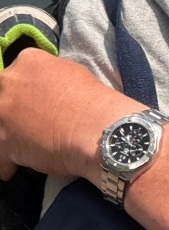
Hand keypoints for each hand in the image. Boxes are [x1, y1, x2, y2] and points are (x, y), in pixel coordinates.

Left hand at [0, 50, 133, 181]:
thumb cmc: (94, 103)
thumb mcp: (73, 75)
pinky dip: (7, 164)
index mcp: (28, 61)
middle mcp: (8, 82)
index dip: (24, 95)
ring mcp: (2, 111)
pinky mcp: (2, 140)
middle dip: (12, 114)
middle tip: (29, 127)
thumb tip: (46, 88)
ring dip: (9, 138)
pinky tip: (17, 168)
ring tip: (26, 150)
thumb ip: (50, 78)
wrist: (99, 130)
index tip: (33, 107)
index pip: (15, 77)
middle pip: (2, 100)